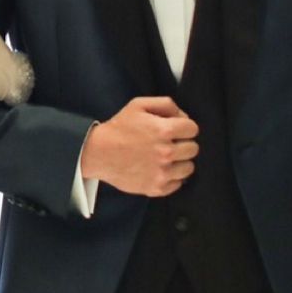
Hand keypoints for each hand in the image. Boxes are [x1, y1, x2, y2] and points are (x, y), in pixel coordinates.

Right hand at [80, 96, 198, 197]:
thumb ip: (165, 104)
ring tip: (165, 158)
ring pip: (189, 168)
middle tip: (169, 143)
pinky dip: (172, 177)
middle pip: (193, 149)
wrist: (98, 153)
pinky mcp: (156, 188)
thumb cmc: (118, 128)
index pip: (193, 129)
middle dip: (183, 144)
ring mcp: (162, 172)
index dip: (185, 127)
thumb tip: (183, 116)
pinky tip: (159, 169)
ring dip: (180, 162)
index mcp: (164, 130)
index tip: (176, 130)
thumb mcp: (139, 105)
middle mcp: (166, 152)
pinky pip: (178, 184)